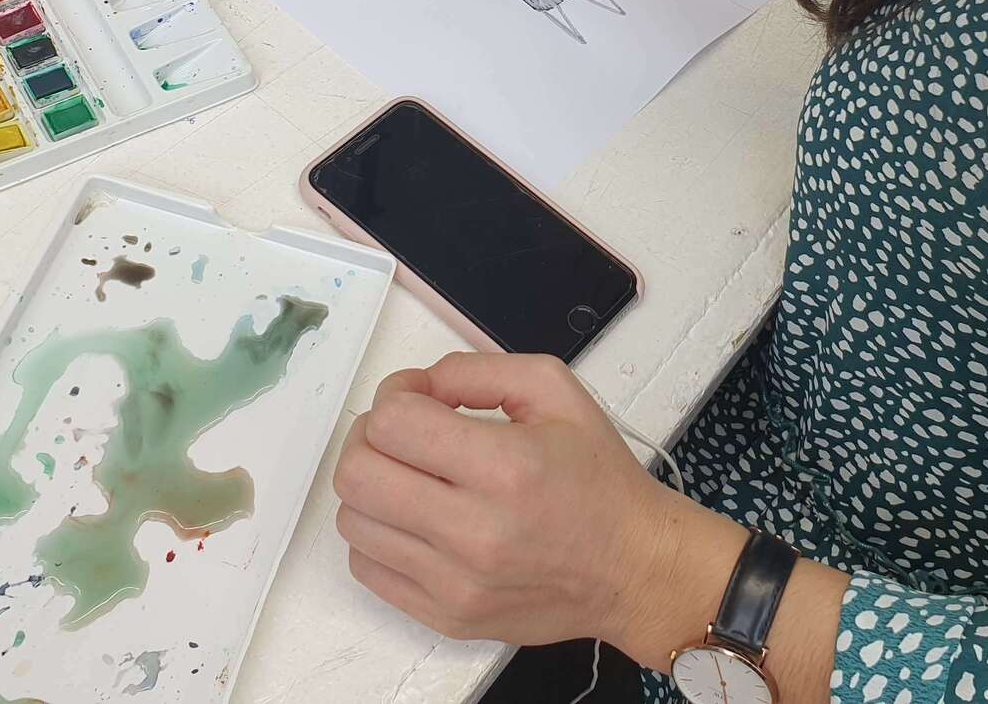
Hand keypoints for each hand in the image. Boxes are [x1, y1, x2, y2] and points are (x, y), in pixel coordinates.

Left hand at [332, 352, 684, 649]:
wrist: (633, 567)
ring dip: (373, 486)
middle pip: (357, 474)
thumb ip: (477, 370)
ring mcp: (457, 583)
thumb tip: (419, 385)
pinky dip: (379, 534)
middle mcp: (476, 532)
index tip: (419, 396)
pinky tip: (417, 517)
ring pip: (353, 523)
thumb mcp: (555, 390)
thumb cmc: (598, 478)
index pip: (393, 423)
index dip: (395, 394)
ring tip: (413, 476)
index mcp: (506, 467)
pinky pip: (369, 568)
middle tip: (405, 431)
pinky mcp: (447, 616)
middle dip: (370, 437)